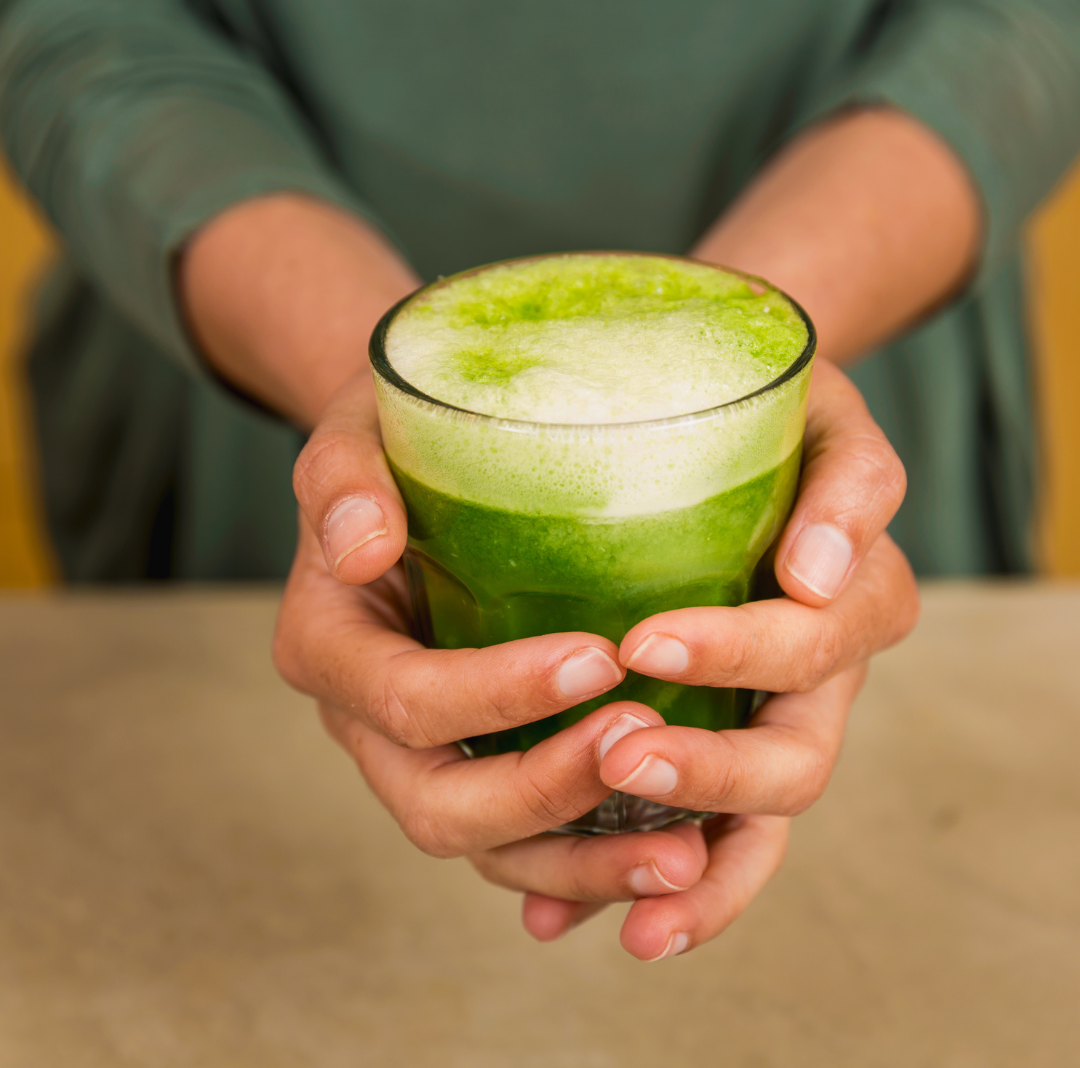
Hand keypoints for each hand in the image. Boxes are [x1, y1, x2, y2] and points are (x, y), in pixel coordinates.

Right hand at [274, 357, 916, 959]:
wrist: (416, 473)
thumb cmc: (395, 441)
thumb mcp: (357, 433)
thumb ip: (343, 480)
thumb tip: (359, 548)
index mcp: (330, 646)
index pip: (407, 699)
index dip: (497, 695)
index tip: (601, 654)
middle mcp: (369, 723)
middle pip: (442, 803)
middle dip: (546, 791)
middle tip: (646, 744)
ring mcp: (426, 757)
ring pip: (493, 848)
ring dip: (585, 862)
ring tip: (684, 852)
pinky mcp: (481, 765)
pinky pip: (531, 841)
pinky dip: (594, 860)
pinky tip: (676, 850)